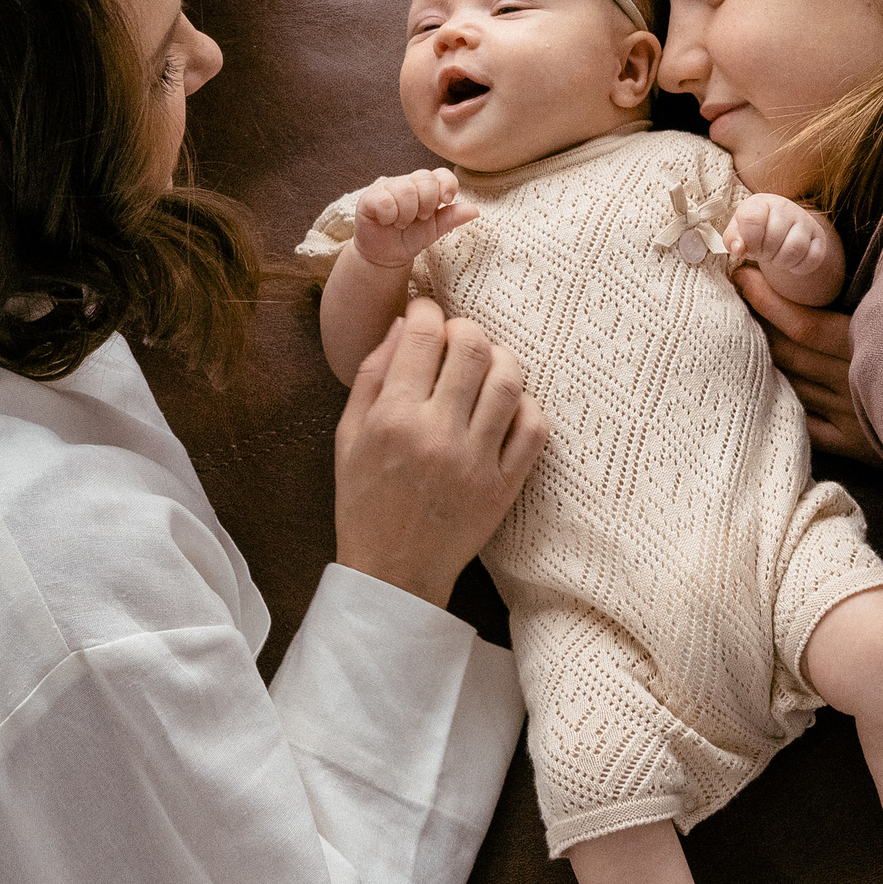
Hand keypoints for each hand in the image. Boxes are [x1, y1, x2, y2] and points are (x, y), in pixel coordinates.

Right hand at [334, 298, 547, 606]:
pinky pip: (534, 428)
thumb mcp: (348, 436)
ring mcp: (477, 461)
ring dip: (500, 359)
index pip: (422, 336)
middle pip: (473, 348)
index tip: (424, 315)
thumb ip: (372, 376)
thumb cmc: (364, 501)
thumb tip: (402, 324)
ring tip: (485, 365)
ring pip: (509, 381)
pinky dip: (526, 405)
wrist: (393, 572)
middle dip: (465, 328)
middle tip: (456, 338)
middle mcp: (438, 435)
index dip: (426, 311)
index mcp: (393, 419)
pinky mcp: (505, 486)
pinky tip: (506, 405)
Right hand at [353, 168, 477, 269]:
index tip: (445, 201)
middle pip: (425, 179)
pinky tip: (387, 222)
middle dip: (426, 204)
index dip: (447, 184)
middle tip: (419, 219)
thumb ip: (452, 217)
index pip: (440, 174)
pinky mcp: (369, 198)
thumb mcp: (435, 229)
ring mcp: (386, 188)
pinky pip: (385, 200)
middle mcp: (406, 182)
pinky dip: (390, 216)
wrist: (385, 256)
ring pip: (405, 190)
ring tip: (401, 223)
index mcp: (424, 187)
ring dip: (407, 214)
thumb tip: (476, 210)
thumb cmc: (410, 238)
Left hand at [722, 192, 842, 304]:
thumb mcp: (737, 231)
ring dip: (781, 262)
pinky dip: (799, 267)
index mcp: (760, 203)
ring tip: (776, 257)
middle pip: (774, 238)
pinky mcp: (819, 237)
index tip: (748, 246)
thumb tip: (739, 249)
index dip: (748, 240)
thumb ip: (732, 239)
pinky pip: (813, 258)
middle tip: (763, 253)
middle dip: (765, 253)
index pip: (752, 220)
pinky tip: (791, 262)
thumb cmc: (754, 231)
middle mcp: (785, 207)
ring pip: (795, 249)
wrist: (779, 227)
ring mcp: (805, 221)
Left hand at [733, 266, 882, 464]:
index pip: (805, 325)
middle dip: (755, 323)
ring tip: (736, 330)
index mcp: (872, 346)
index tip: (743, 274)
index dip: (768, 300)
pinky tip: (760, 379)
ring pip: (790, 383)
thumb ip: (880, 297)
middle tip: (728, 296)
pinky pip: (801, 419)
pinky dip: (779, 398)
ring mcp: (850, 416)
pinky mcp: (850, 444)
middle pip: (788, 352)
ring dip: (762, 357)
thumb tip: (847, 250)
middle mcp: (855, 382)